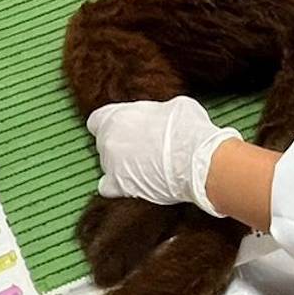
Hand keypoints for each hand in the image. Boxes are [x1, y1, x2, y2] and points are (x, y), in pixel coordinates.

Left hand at [88, 96, 241, 215]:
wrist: (196, 159)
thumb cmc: (187, 129)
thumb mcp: (171, 106)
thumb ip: (153, 112)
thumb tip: (157, 119)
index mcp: (116, 117)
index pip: (97, 120)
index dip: (111, 124)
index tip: (125, 127)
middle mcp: (107, 140)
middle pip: (104, 143)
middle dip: (120, 144)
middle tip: (143, 147)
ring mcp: (110, 165)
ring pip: (108, 165)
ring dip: (121, 166)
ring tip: (146, 168)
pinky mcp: (119, 187)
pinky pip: (107, 188)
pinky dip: (118, 187)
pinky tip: (133, 186)